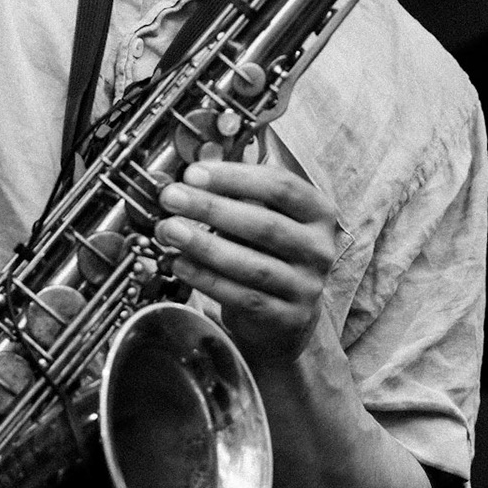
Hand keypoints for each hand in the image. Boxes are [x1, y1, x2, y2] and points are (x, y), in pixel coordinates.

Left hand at [154, 160, 342, 362]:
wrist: (289, 315)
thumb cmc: (271, 254)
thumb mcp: (264, 217)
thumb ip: (236, 194)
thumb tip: (196, 170)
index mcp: (318, 213)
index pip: (280, 187)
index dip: (235, 177)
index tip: (194, 173)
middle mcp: (318, 248)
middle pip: (264, 224)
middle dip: (212, 208)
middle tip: (173, 198)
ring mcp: (306, 286)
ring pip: (252, 264)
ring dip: (204, 244)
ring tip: (169, 230)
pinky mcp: (288, 318)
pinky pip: (243, 296)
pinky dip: (207, 279)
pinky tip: (181, 264)